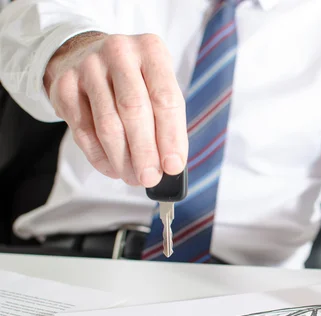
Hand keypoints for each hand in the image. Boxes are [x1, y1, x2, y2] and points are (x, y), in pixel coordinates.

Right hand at [43, 32, 187, 186]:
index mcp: (151, 50)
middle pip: (133, 110)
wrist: (89, 55)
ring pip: (107, 124)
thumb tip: (169, 165)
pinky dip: (100, 157)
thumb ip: (168, 121)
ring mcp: (88, 67)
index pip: (165, 98)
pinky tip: (114, 168)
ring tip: (134, 177)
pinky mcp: (64, 86)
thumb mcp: (158, 86)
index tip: (173, 166)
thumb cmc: (136, 79)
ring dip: (122, 159)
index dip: (171, 136)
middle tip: (150, 178)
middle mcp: (119, 52)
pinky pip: (83, 131)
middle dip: (144, 152)